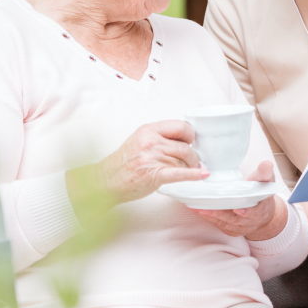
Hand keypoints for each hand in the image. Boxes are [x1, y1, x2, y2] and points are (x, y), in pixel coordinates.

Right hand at [68, 120, 206, 209]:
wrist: (105, 181)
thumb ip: (160, 137)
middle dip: (193, 157)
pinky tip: (202, 175)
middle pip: (185, 147)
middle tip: (191, 162)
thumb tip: (186, 140)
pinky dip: (193, 175)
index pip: (181, 126)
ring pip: (183, 161)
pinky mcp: (154, 174)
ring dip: (189, 168)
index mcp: (149, 130)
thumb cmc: (124, 163)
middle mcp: (151, 142)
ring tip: (187, 171)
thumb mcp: (141, 140)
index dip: (190, 135)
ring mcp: (152, 158)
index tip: (191, 142)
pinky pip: (179, 173)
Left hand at [191, 160, 286, 239]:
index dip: (247, 212)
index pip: (254, 212)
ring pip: (224, 222)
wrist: (264, 213)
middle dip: (221, 214)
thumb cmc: (262, 193)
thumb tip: (267, 163)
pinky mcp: (230, 230)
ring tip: (198, 208)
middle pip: (234, 219)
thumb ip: (265, 173)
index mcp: (260, 209)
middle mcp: (250, 221)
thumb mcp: (266, 181)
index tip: (238, 209)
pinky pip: (218, 224)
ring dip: (211, 216)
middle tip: (207, 208)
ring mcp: (239, 227)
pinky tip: (198, 210)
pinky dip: (208, 217)